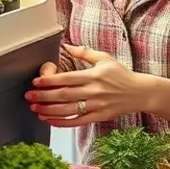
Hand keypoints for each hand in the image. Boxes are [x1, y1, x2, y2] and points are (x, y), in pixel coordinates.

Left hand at [25, 44, 145, 127]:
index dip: (50, 81)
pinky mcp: (99, 117)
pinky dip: (62, 123)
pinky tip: (49, 120)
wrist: (140, 92)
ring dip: (50, 111)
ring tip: (35, 110)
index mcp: (94, 75)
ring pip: (69, 110)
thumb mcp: (105, 58)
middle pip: (64, 95)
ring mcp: (97, 105)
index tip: (36, 82)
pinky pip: (77, 122)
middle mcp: (94, 91)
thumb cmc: (121, 74)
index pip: (67, 79)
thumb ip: (84, 52)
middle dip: (44, 97)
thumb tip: (66, 45)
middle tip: (29, 97)